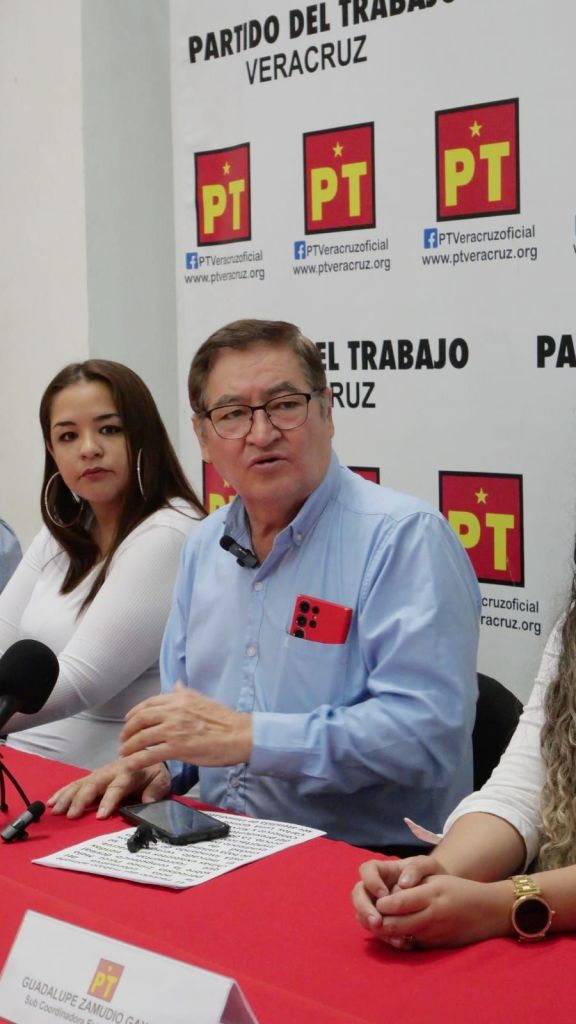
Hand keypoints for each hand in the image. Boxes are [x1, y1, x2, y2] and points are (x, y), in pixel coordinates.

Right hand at [47, 760, 169, 818]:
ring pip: (81, 783)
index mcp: (129, 771)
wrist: (150, 758)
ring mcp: (100, 773)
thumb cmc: (155, 773)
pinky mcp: (93, 776)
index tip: (101, 816)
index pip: (117, 786)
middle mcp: (112, 771)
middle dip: (81, 799)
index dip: (108, 800)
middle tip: (70, 815)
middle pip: (94, 784)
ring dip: (68, 796)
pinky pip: (76, 783)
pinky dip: (63, 791)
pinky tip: (52, 801)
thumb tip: (147, 802)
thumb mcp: (162, 781)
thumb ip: (155, 791)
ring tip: (56, 810)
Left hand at [118, 682, 252, 772]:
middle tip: (123, 739)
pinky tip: (130, 765)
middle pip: (141, 719)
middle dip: (128, 730)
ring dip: (129, 747)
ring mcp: (174, 730)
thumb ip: (185, 693)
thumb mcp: (202, 699)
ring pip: (142, 737)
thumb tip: (176, 684)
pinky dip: (136, 761)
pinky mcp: (177, 748)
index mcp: (180, 698)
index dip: (134, 713)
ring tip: (124, 754)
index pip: (149, 703)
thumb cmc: (224, 720)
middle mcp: (174, 711)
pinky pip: (149, 755)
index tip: (128, 720)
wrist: (239, 735)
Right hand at [352, 856, 445, 939]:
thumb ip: (417, 867)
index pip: (367, 870)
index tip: (384, 894)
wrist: (441, 895)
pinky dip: (386, 937)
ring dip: (373, 927)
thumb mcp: (428, 866)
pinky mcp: (383, 922)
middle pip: (358, 894)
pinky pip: (376, 931)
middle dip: (364, 908)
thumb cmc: (432, 875)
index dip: (370, 881)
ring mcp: (376, 906)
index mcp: (384, 870)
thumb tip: (403, 883)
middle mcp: (375, 888)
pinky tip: (402, 942)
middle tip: (377, 922)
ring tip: (392, 936)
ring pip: (362, 915)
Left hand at [373, 875, 511, 948]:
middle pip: (393, 924)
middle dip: (378, 921)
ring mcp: (433, 935)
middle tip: (372, 914)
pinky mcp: (435, 947)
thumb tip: (387, 895)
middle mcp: (431, 916)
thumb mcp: (436, 879)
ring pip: (399, 937)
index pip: (395, 903)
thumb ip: (412, 885)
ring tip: (381, 922)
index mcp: (430, 895)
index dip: (380, 903)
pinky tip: (398, 932)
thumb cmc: (459, 890)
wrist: (488, 912)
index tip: (376, 898)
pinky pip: (411, 944)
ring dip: (387, 931)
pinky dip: (401, 939)